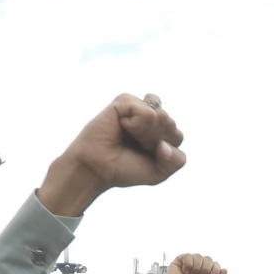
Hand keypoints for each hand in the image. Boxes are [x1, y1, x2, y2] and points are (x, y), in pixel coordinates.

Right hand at [40, 94, 185, 215]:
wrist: (96, 169)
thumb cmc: (124, 169)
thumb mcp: (159, 172)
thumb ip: (177, 160)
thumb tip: (166, 142)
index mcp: (159, 129)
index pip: (177, 136)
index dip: (163, 152)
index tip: (143, 156)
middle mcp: (149, 114)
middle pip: (171, 124)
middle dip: (154, 142)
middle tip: (133, 147)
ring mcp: (137, 106)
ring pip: (161, 116)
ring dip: (146, 134)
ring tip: (127, 136)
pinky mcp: (124, 101)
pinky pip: (147, 111)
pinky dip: (137, 125)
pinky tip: (122, 126)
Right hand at [165, 252, 227, 273]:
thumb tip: (225, 269)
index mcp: (208, 273)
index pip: (216, 264)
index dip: (215, 269)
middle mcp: (200, 267)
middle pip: (208, 259)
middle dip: (205, 270)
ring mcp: (190, 263)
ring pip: (198, 256)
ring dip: (196, 269)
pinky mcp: (181, 260)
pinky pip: (188, 256)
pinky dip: (188, 266)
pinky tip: (185, 272)